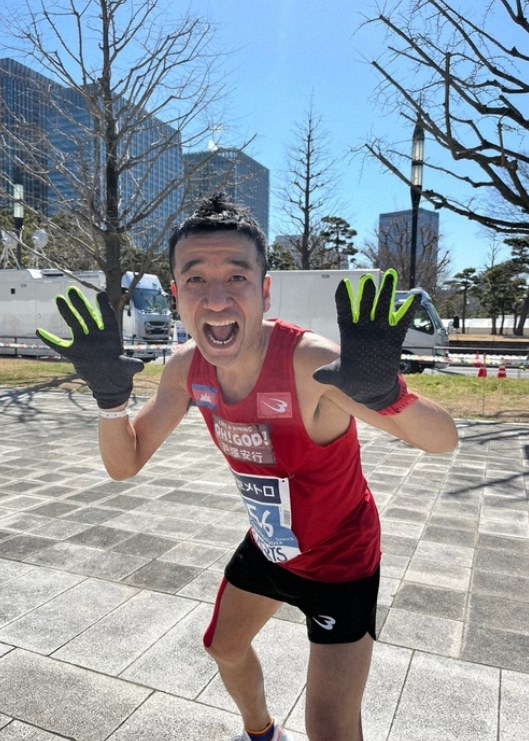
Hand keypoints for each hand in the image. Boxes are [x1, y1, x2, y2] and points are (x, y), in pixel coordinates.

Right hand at [36, 286, 143, 408]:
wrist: (111, 383)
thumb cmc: (122, 373)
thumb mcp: (127, 369)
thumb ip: (130, 365)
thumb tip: (139, 365)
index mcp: (111, 336)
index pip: (107, 318)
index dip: (104, 307)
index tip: (100, 294)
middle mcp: (97, 335)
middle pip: (88, 316)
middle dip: (81, 304)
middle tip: (72, 290)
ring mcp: (85, 342)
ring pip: (74, 324)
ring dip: (67, 312)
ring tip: (59, 298)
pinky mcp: (74, 353)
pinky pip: (60, 345)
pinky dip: (51, 340)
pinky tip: (41, 331)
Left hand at [313, 269, 419, 409]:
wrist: (371, 389)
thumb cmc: (351, 381)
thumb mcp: (338, 377)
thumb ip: (328, 374)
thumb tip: (316, 376)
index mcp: (349, 335)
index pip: (345, 313)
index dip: (344, 299)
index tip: (342, 284)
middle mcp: (365, 330)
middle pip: (365, 306)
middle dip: (367, 293)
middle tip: (368, 278)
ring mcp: (380, 332)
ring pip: (383, 308)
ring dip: (387, 293)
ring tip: (391, 275)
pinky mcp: (394, 338)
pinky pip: (402, 322)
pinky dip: (408, 310)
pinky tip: (415, 296)